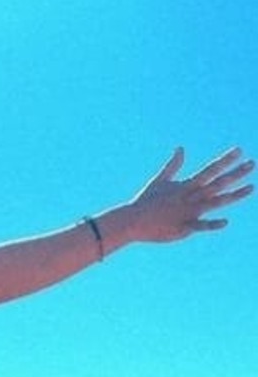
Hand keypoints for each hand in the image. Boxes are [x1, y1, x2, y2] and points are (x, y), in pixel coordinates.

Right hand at [127, 146, 252, 242]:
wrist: (131, 220)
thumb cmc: (145, 201)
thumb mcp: (160, 180)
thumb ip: (173, 165)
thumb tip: (180, 148)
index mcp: (186, 186)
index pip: (210, 170)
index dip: (225, 160)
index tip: (240, 151)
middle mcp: (191, 197)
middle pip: (218, 183)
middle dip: (236, 174)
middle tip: (252, 164)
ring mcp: (188, 212)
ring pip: (215, 202)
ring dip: (234, 195)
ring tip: (252, 188)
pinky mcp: (182, 228)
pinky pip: (199, 226)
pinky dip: (212, 225)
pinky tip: (225, 222)